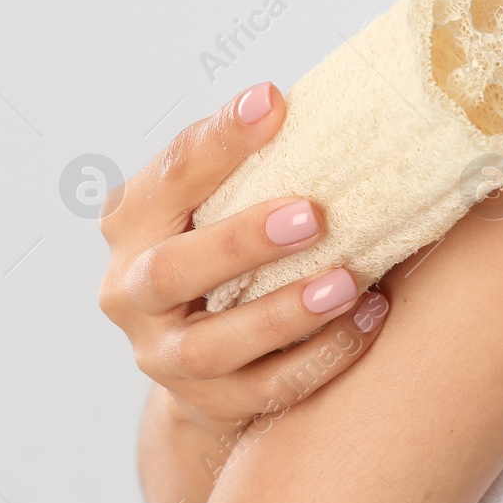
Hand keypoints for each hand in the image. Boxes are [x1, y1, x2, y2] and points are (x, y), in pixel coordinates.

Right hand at [99, 82, 389, 438]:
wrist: (207, 352)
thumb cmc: (226, 243)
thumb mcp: (218, 195)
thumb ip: (255, 157)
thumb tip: (322, 99)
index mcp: (135, 221)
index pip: (170, 175)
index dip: (220, 140)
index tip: (272, 102)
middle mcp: (133, 291)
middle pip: (173, 271)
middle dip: (243, 242)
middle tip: (313, 215)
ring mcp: (164, 355)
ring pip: (213, 346)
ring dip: (285, 312)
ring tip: (348, 282)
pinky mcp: (208, 403)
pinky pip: (266, 389)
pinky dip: (320, 356)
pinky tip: (369, 319)